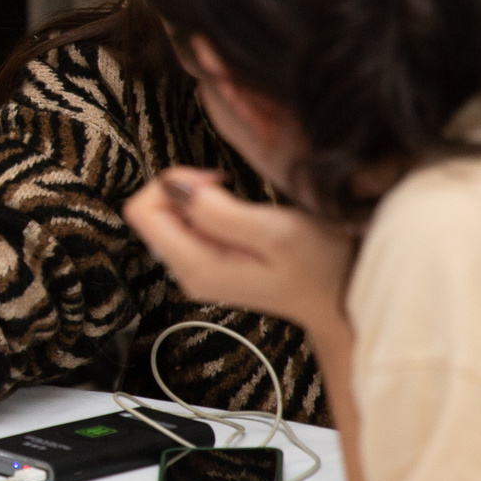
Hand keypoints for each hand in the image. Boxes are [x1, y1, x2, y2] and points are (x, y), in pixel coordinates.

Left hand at [123, 168, 357, 340]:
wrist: (339, 299)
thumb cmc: (318, 266)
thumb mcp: (276, 232)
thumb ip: (220, 211)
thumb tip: (175, 186)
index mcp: (197, 266)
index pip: (141, 213)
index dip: (171, 184)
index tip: (213, 181)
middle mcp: (187, 273)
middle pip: (151, 214)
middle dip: (184, 189)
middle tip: (227, 187)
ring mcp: (197, 270)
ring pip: (169, 218)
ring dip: (198, 199)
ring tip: (238, 202)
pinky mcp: (209, 264)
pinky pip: (188, 227)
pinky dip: (208, 210)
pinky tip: (239, 215)